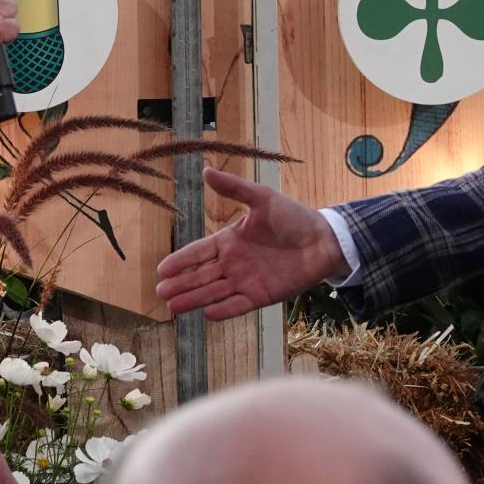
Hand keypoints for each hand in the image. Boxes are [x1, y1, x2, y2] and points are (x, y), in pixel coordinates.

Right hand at [156, 168, 346, 319]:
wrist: (323, 241)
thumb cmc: (293, 217)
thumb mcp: (262, 198)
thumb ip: (234, 188)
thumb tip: (206, 170)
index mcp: (229, 240)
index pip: (198, 252)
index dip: (180, 260)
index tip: (161, 269)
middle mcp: (233, 263)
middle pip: (201, 276)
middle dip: (181, 284)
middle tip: (160, 292)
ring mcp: (245, 281)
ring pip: (213, 292)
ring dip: (194, 299)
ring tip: (173, 307)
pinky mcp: (261, 296)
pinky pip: (237, 305)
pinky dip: (223, 310)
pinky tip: (206, 314)